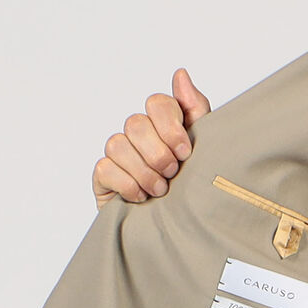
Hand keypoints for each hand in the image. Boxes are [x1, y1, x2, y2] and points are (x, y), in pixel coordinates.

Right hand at [92, 67, 211, 210]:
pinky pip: (106, 167)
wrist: (179, 234)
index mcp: (163, 125)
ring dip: (144, 172)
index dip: (170, 126)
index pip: (157, 103)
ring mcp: (118, 155)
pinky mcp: (103, 177)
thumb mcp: (203, 152)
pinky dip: (127, 184)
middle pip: (136, 123)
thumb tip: (180, 74)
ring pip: (118, 144)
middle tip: (172, 174)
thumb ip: (196, 112)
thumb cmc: (191, 192)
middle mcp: (138, 135)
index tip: (185, 152)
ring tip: (160, 191)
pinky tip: (141, 198)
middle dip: (158, 153)